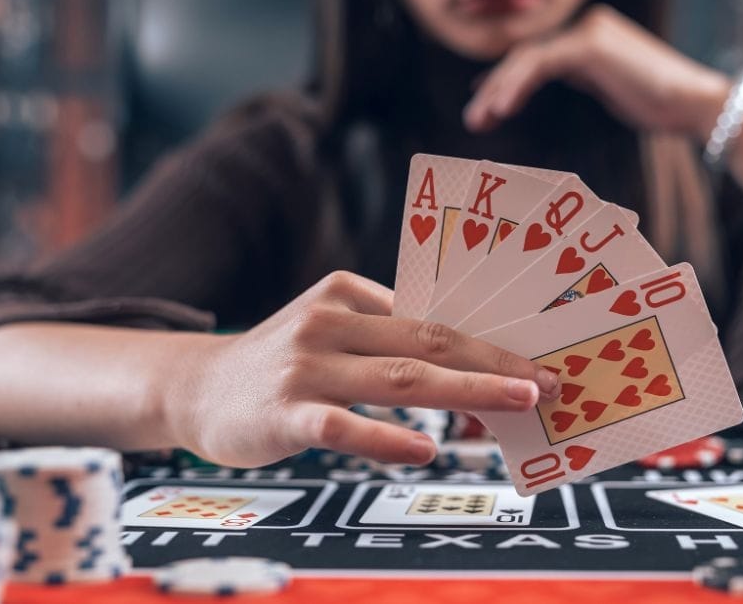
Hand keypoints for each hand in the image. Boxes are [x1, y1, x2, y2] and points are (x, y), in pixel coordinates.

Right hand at [164, 271, 560, 467]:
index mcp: (346, 293)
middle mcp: (328, 322)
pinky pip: (342, 426)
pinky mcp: (283, 412)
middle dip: (494, 362)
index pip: (431, 316)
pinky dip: (386, 439)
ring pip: (398, 380)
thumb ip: (386, 337)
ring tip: (516, 404)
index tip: (537, 358)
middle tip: (547, 381)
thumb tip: (470, 361)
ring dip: (465, 392)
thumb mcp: (331, 330)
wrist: (195, 389)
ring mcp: (304, 366)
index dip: (488, 341)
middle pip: (426, 341)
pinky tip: (425, 450)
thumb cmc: (282, 363)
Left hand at [464, 4, 728, 137]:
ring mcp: (586, 31)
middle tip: (473, 121)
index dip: (503, 81)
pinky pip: (539, 64)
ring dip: (497, 90)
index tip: (484, 105)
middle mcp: (585, 26)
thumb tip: (543, 79)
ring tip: (479, 121)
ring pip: (526, 59)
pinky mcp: (588, 44)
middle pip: (524, 56)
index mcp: (588, 35)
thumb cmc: (658, 104)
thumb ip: (577, 77)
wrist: (692, 103)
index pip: (534, 56)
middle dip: (493, 89)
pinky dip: (516, 86)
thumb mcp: (608, 87)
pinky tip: (501, 109)